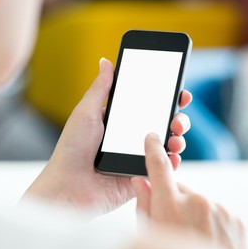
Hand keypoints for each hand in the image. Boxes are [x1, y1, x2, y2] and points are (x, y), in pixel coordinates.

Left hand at [24, 58, 191, 214]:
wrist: (68, 186)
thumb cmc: (72, 149)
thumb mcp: (85, 112)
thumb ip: (100, 88)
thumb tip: (106, 61)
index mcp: (118, 121)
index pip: (147, 106)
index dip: (166, 99)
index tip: (179, 93)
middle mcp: (129, 138)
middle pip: (161, 124)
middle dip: (176, 119)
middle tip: (178, 119)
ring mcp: (135, 157)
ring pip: (165, 145)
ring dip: (177, 139)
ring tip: (176, 138)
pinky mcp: (139, 176)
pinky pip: (161, 168)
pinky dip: (171, 162)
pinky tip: (173, 156)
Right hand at [131, 133, 245, 248]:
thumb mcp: (150, 237)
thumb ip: (144, 206)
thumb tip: (139, 182)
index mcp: (171, 206)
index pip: (159, 168)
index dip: (153, 150)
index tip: (152, 137)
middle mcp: (198, 202)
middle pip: (180, 189)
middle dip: (174, 201)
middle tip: (172, 224)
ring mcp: (220, 209)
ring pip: (200, 202)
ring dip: (194, 213)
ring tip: (193, 238)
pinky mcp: (235, 217)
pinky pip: (216, 211)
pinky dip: (210, 221)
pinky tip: (208, 240)